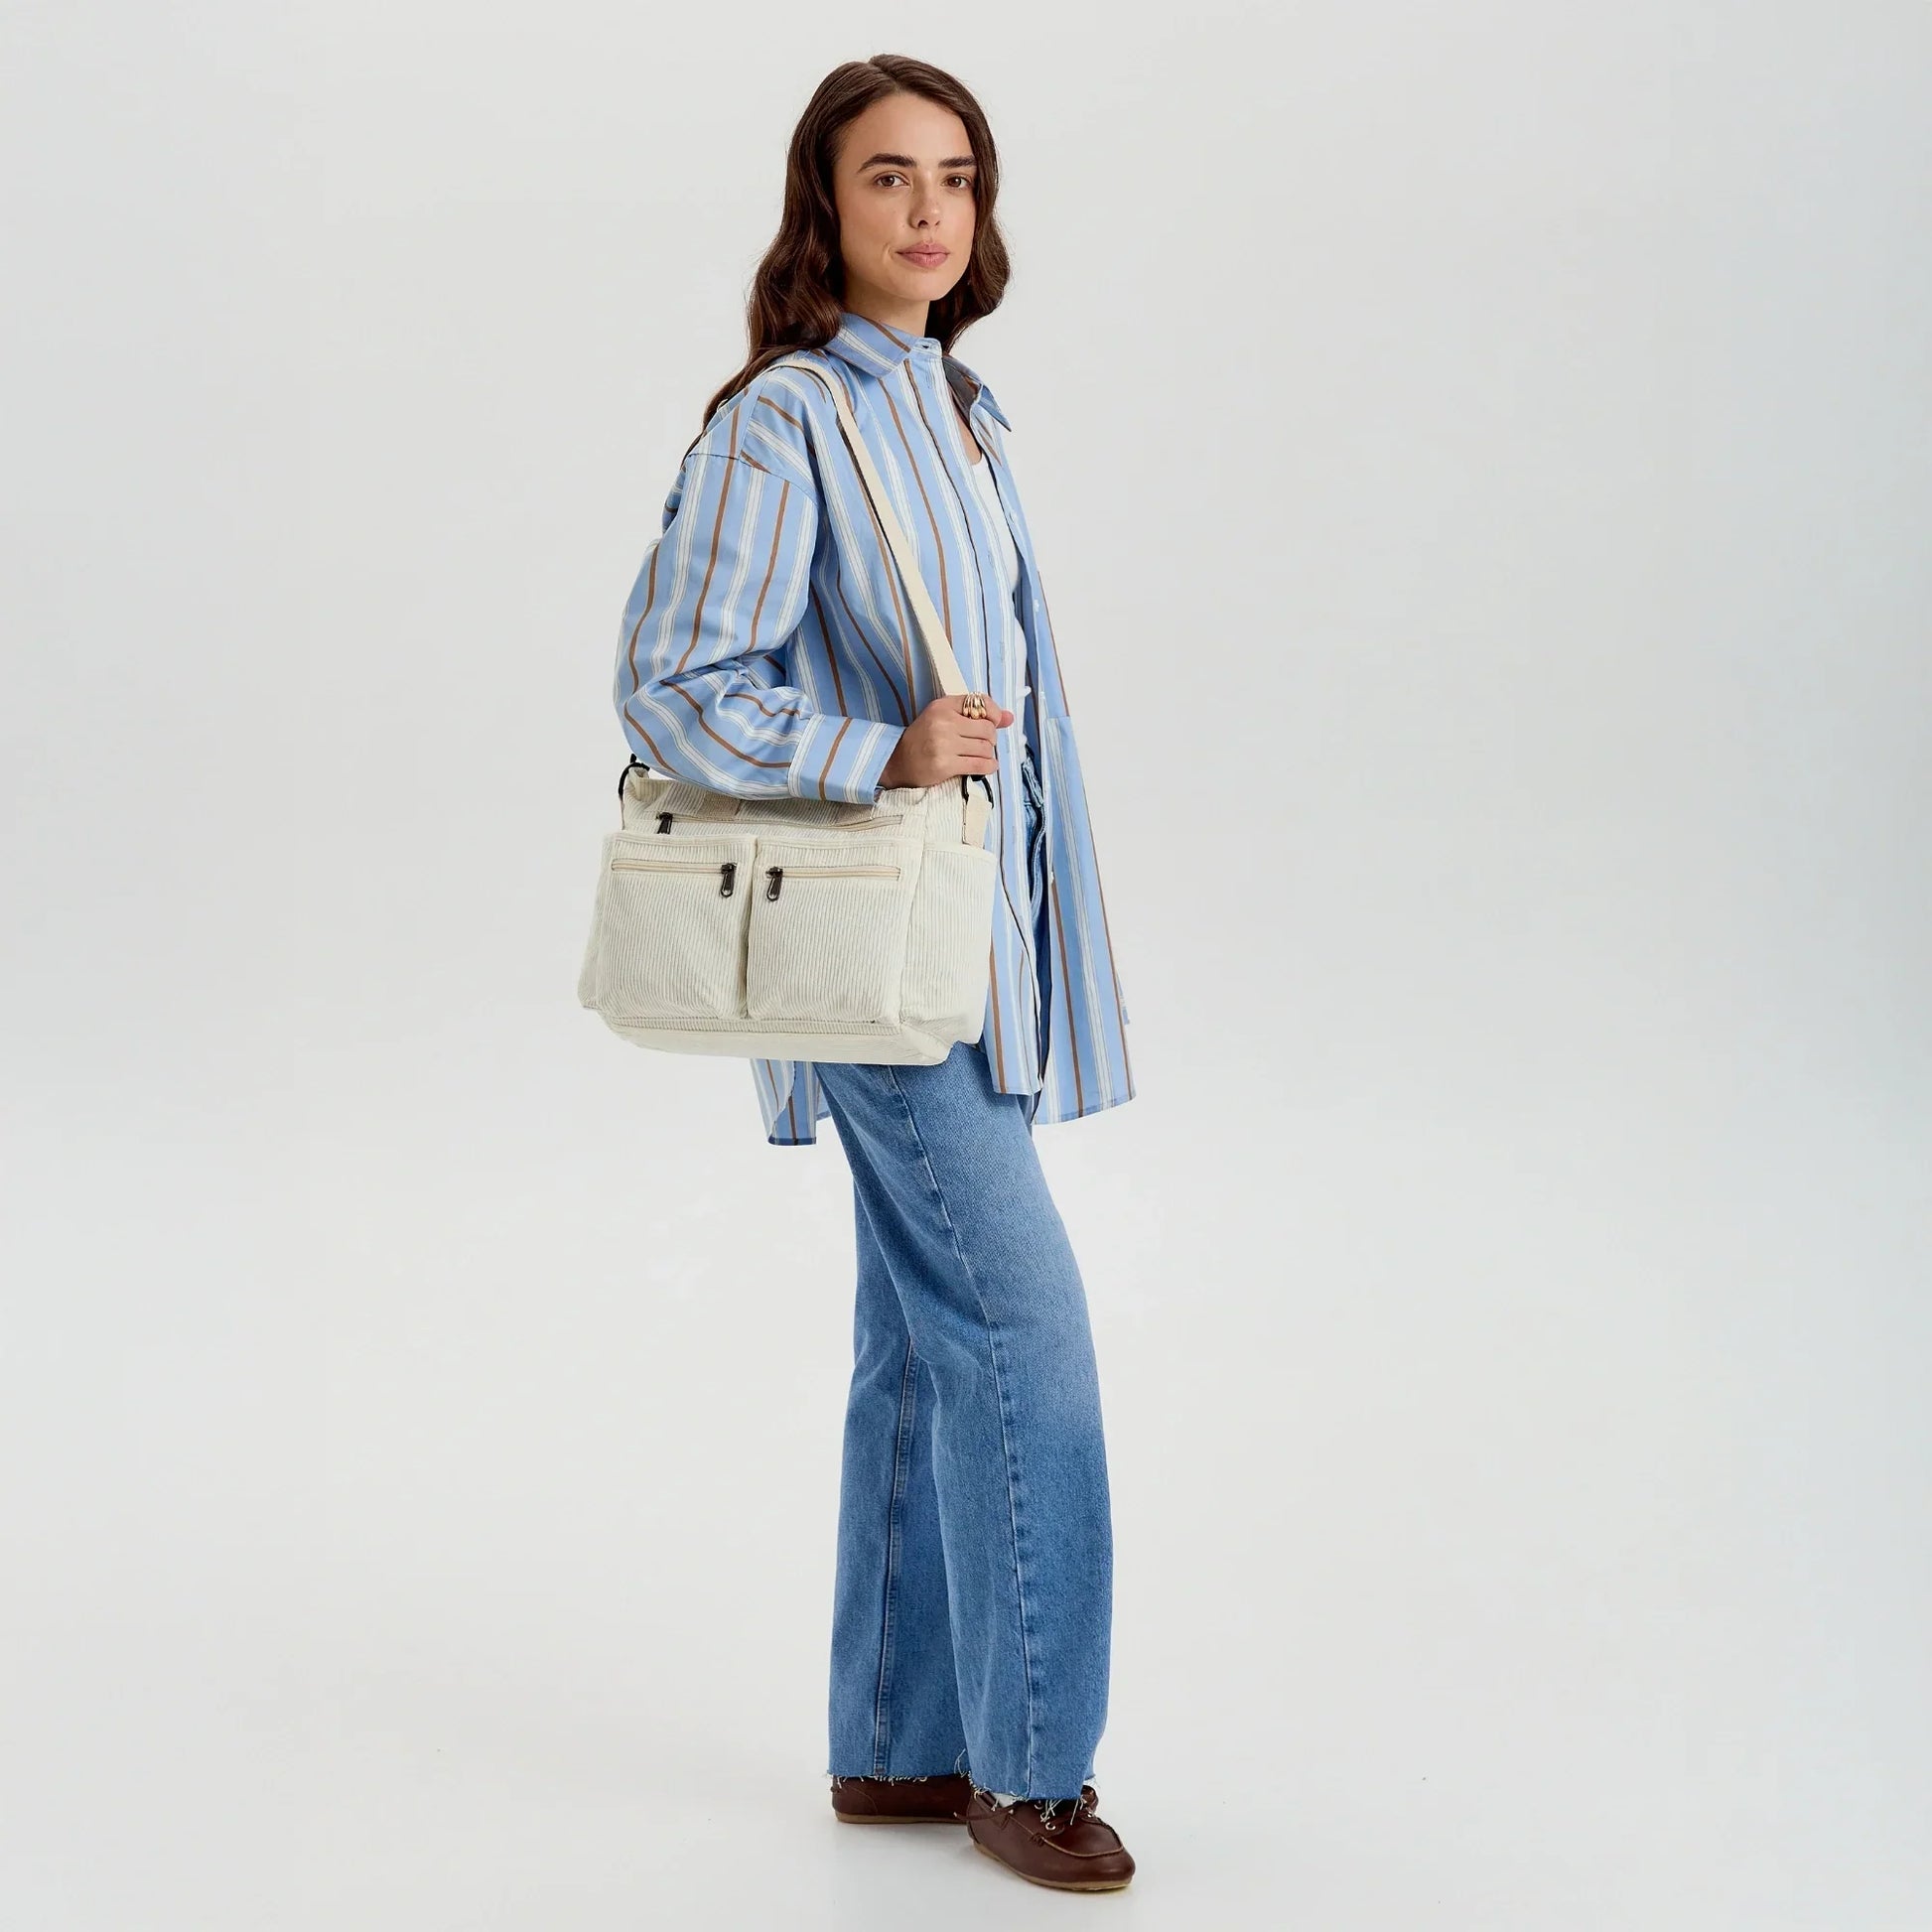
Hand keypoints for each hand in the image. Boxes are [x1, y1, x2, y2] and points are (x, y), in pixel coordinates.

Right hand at [879, 694, 1013, 787]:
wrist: (898, 763)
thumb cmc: (924, 740)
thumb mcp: (944, 719)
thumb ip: (977, 716)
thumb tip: (1010, 717)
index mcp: (943, 706)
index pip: (981, 702)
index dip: (994, 715)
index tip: (992, 724)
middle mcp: (943, 721)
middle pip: (988, 729)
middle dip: (990, 740)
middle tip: (981, 745)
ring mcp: (943, 743)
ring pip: (986, 748)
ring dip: (988, 755)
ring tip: (978, 757)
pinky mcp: (945, 764)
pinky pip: (980, 765)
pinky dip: (988, 767)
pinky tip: (984, 767)